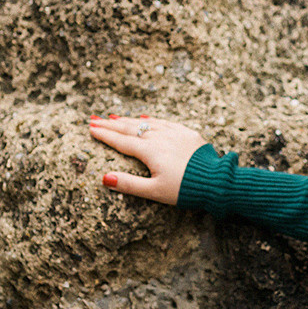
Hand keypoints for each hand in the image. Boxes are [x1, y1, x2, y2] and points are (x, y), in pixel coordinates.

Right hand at [85, 113, 205, 205]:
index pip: (121, 141)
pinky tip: (145, 117)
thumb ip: (129, 184)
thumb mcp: (155, 191)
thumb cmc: (186, 189)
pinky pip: (164, 122)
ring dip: (128, 120)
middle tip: (94, 119)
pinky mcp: (187, 133)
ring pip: (146, 123)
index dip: (104, 135)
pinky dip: (151, 119)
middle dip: (111, 124)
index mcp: (150, 152)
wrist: (217, 181)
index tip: (91, 128)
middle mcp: (160, 138)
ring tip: (114, 117)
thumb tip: (104, 178)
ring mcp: (174, 133)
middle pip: (130, 129)